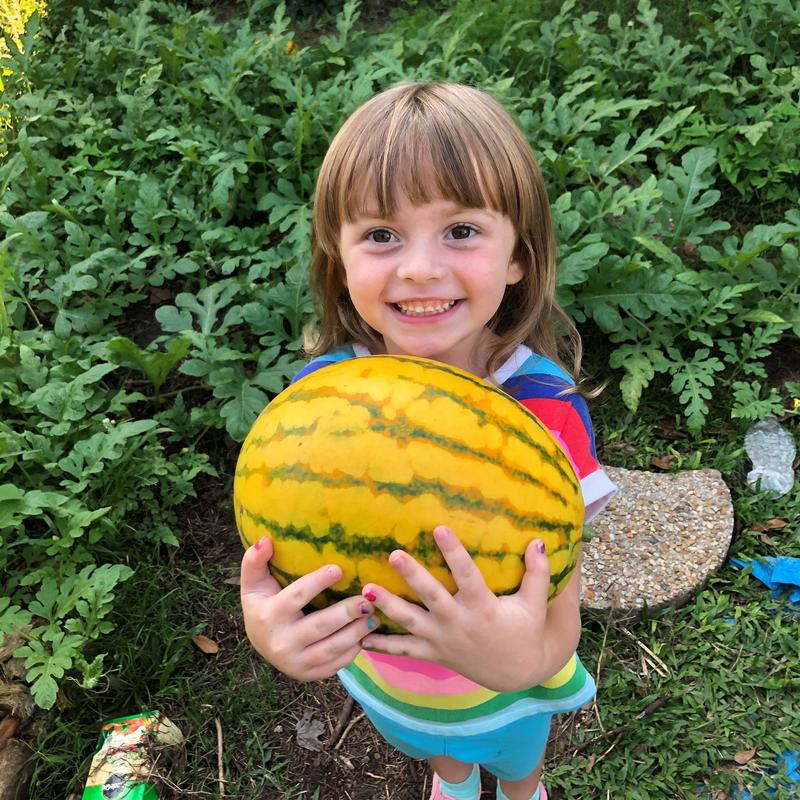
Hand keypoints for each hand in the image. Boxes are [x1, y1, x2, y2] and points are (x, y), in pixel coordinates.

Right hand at [240, 537, 376, 681]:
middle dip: (346, 612)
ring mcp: (295, 663)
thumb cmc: (263, 604)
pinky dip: (354, 651)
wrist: (260, 644)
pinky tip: (367, 635)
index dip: (317, 582)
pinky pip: (336, 665)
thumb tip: (265, 540)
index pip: (296, 596)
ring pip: (332, 648)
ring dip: (356, 632)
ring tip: (374, 616)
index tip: (339, 568)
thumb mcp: (253, 583)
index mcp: (268, 616)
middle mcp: (281, 643)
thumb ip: (254, 561)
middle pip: (320, 626)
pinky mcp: (309, 675)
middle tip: (368, 599)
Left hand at [360, 526, 580, 692]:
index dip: (453, 552)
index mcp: (483, 608)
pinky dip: (382, 645)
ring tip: (366, 590)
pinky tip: (360, 635)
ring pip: (410, 623)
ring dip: (388, 606)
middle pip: (432, 596)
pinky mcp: (433, 654)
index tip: (439, 528)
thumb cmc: (524, 630)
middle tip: (393, 554)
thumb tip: (539, 541)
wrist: (516, 673)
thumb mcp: (534, 603)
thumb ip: (537, 573)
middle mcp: (459, 624)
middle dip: (412, 575)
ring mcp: (443, 641)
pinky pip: (404, 651)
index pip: (467, 575)